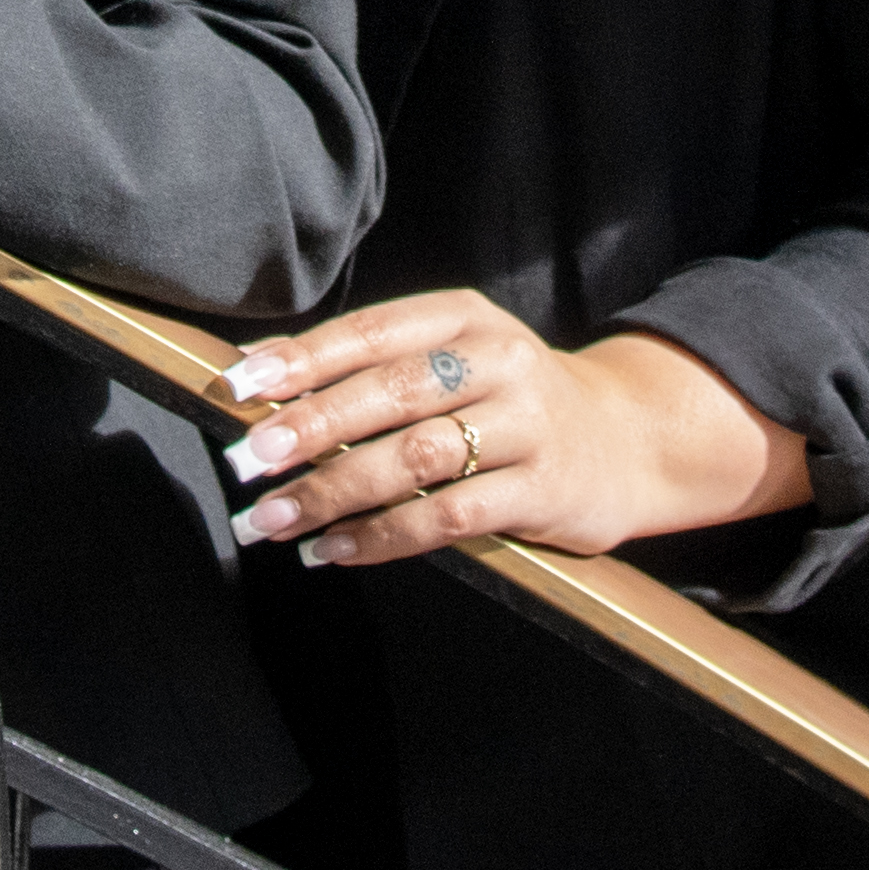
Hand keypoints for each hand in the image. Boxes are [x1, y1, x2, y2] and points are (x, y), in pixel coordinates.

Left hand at [213, 291, 810, 568]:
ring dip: (335, 492)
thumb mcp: (454, 358)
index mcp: (466, 317)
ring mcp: (526, 425)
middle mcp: (499, 361)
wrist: (630, 439)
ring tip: (274, 520)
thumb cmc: (510, 399)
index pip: (372, 332)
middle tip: (246, 462)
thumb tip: (258, 370)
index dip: (302, 358)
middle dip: (310, 428)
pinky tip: (335, 552)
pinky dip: (383, 537)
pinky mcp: (541, 490)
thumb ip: (369, 363)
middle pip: (391, 393)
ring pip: (415, 458)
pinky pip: (447, 516)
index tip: (238, 387)